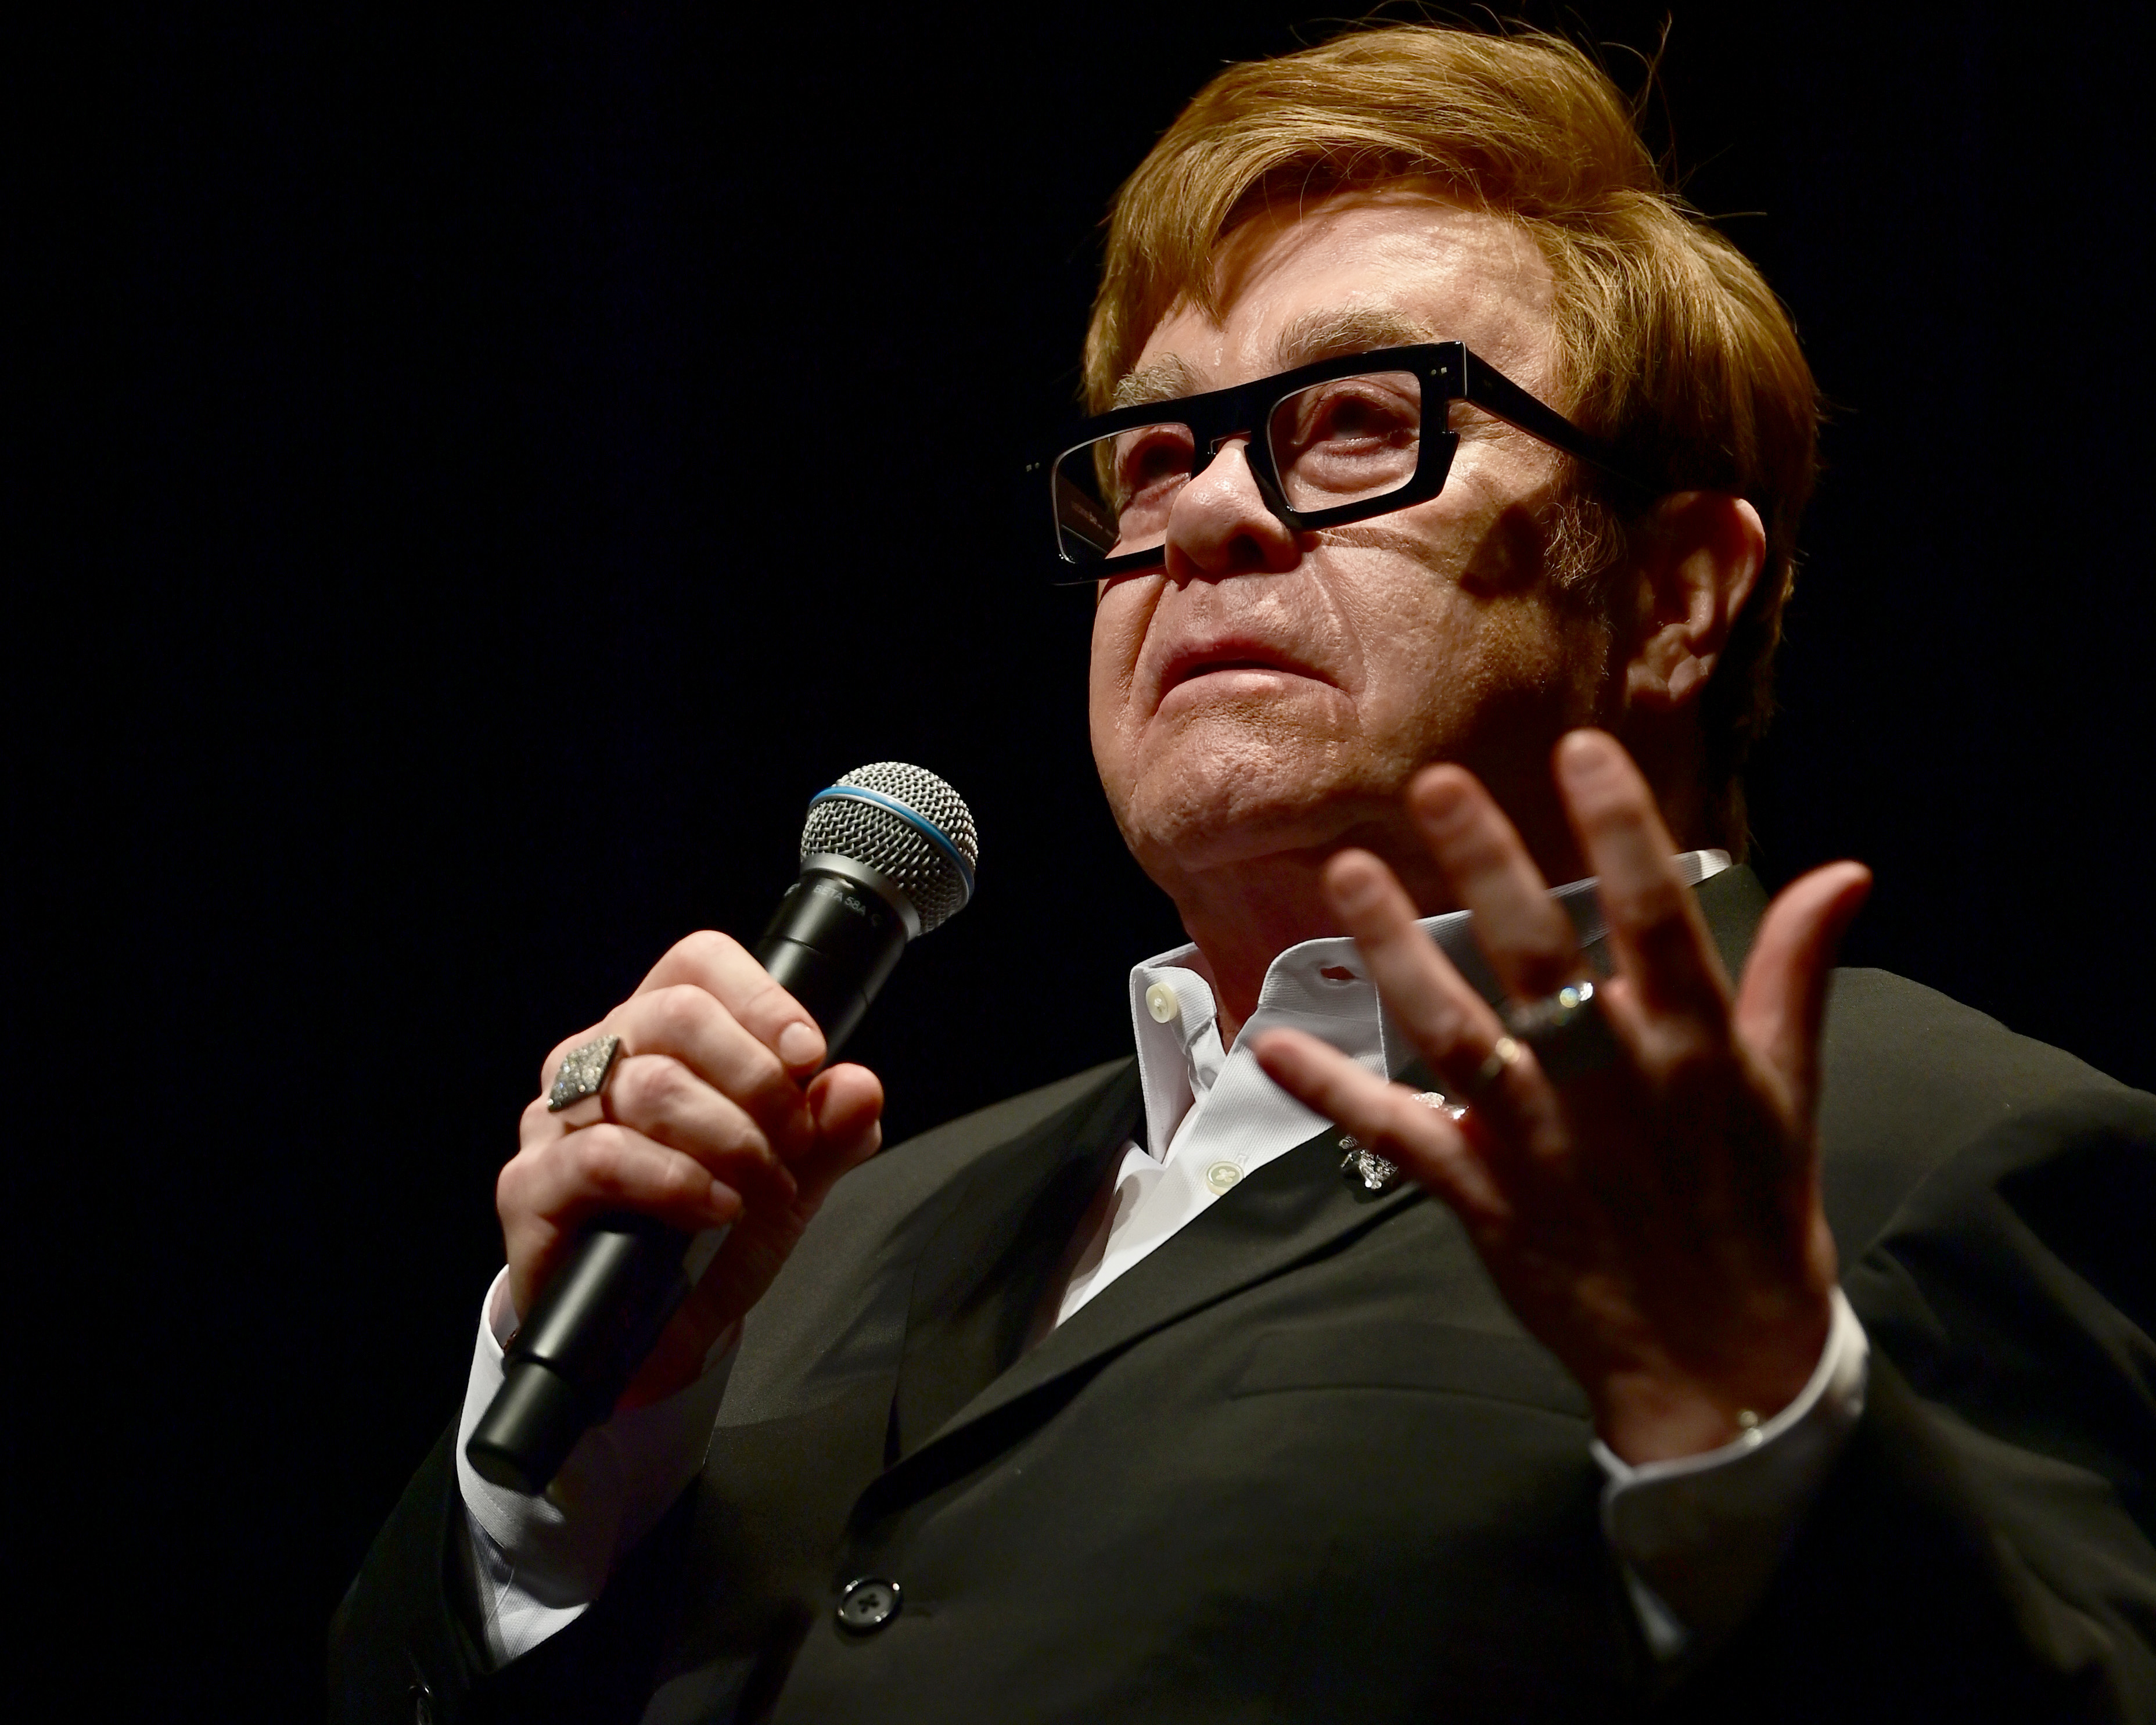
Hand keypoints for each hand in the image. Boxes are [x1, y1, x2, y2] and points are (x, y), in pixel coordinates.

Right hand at [496, 931, 884, 1408]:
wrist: (655, 1338)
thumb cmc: (712, 1238)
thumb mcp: (793, 1178)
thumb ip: (830, 1130)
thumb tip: (859, 1086)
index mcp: (655, 1035)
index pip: (696, 964)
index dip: (761, 999)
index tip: (810, 1055)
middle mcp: (596, 1061)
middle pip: (676, 1012)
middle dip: (758, 1078)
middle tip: (795, 1139)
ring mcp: (554, 1121)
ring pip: (648, 1084)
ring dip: (730, 1138)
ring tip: (766, 1186)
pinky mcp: (530, 1186)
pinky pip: (603, 1157)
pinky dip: (678, 1181)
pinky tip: (716, 1207)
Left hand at [1252, 729, 1870, 1462]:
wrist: (1723, 1366)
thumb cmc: (1758, 1214)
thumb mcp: (1791, 1094)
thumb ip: (1795, 978)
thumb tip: (1844, 873)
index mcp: (1697, 1053)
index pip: (1657, 920)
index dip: (1620, 831)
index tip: (1580, 749)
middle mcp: (1613, 1087)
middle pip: (1538, 959)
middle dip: (1487, 866)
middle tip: (1432, 782)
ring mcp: (1541, 1145)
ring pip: (1455, 1032)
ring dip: (1397, 952)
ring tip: (1347, 873)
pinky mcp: (1487, 1200)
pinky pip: (1398, 1137)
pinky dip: (1335, 1093)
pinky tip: (1273, 1043)